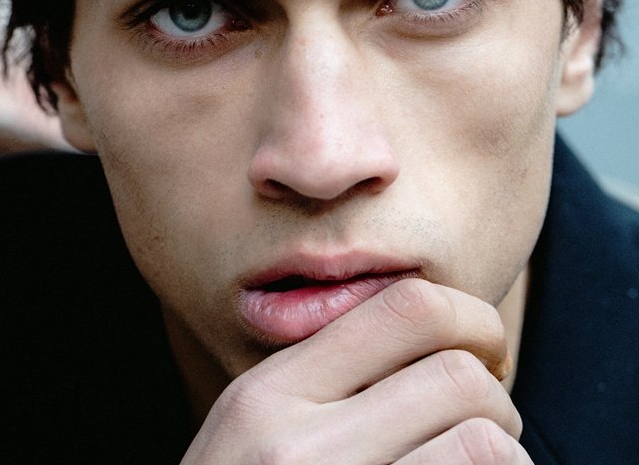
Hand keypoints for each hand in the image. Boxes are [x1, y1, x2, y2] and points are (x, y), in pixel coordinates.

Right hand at [181, 278, 532, 463]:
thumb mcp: (253, 430)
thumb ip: (324, 377)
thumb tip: (442, 337)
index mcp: (268, 395)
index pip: (406, 309)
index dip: (469, 319)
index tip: (483, 350)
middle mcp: (299, 448)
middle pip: (458, 375)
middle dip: (494, 398)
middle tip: (484, 426)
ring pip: (486, 443)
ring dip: (505, 454)